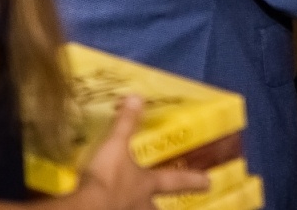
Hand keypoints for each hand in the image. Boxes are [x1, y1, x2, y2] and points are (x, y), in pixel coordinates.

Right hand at [75, 96, 208, 209]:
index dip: (193, 179)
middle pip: (156, 208)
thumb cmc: (107, 177)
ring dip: (138, 209)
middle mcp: (141, 204)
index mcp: (147, 184)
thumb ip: (126, 123)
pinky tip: (109, 206)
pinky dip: (115, 209)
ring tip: (131, 206)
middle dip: (160, 206)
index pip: (176, 181)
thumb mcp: (116, 145)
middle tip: (165, 205)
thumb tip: (137, 97)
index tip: (209, 182)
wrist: (87, 208)